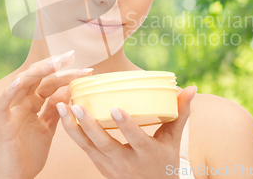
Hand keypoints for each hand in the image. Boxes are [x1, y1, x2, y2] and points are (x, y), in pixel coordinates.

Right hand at [0, 51, 92, 178]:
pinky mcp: (2, 122)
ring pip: (22, 83)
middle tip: (71, 56)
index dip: (67, 74)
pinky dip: (10, 91)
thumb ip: (56, 108)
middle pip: (38, 77)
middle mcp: (21, 102)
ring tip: (56, 62)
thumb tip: (69, 89)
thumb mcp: (48, 127)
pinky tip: (21, 81)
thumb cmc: (30, 153)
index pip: (50, 81)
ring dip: (39, 71)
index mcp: (32, 103)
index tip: (87, 70)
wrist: (15, 177)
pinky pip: (3, 103)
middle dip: (55, 65)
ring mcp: (11, 110)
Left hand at [57, 85, 196, 178]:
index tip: (115, 108)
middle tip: (77, 105)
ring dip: (72, 127)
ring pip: (86, 147)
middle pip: (104, 144)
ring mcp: (109, 165)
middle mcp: (125, 162)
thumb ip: (181, 113)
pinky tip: (63, 114)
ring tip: (61, 106)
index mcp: (147, 154)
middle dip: (89, 125)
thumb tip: (191, 88)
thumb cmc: (164, 161)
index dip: (126, 125)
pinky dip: (72, 132)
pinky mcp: (98, 164)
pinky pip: (82, 147)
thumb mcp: (173, 139)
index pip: (135, 139)